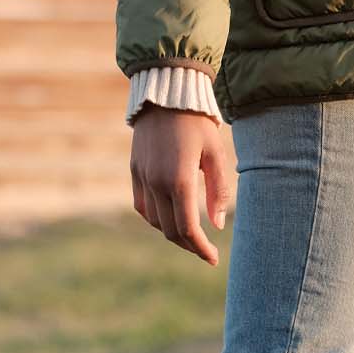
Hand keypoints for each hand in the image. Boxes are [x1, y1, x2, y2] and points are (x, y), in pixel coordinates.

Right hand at [130, 106, 234, 265]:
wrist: (166, 93)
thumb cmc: (197, 122)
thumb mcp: (216, 153)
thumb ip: (218, 190)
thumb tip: (217, 224)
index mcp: (179, 180)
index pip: (188, 229)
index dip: (201, 248)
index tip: (214, 259)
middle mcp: (156, 182)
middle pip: (170, 230)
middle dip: (189, 245)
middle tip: (205, 250)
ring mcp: (142, 177)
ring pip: (155, 221)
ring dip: (172, 233)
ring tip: (191, 235)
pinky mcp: (134, 170)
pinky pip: (142, 206)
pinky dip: (155, 218)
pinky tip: (169, 217)